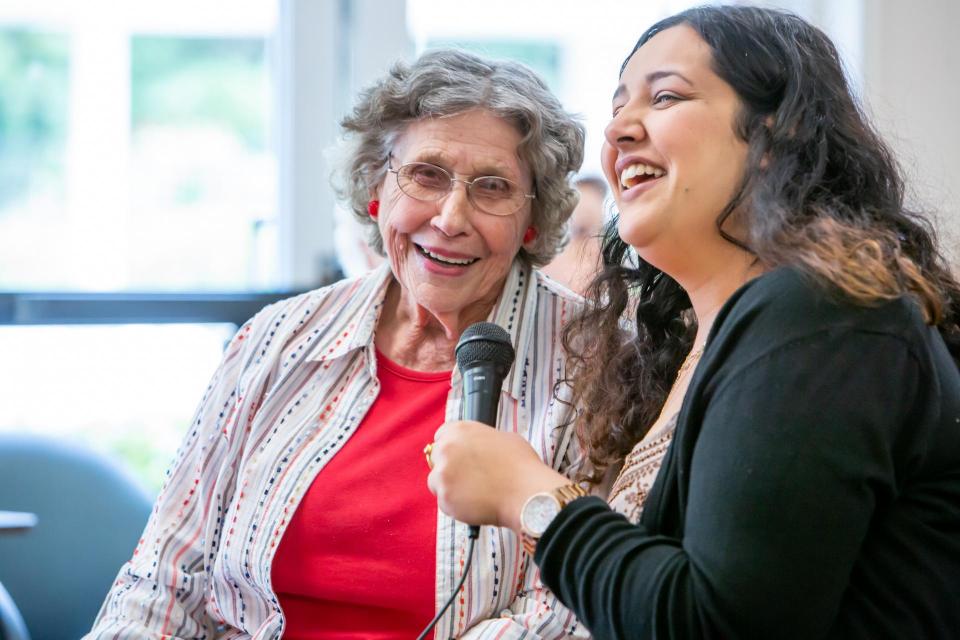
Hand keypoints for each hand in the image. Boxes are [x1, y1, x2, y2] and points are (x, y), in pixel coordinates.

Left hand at [426, 420, 569, 532]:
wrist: (526, 494)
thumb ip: (480, 440)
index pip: (441, 436)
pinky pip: (444, 502)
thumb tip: (477, 448)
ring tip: (474, 493)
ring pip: (436, 482)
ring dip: (450, 487)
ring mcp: (443, 473)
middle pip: (436, 459)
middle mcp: (447, 448)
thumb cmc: (521, 466)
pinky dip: (456, 506)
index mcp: (460, 430)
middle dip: (448, 467)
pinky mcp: (444, 497)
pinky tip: (476, 505)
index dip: (451, 449)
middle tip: (466, 478)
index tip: (458, 459)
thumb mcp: (503, 438)